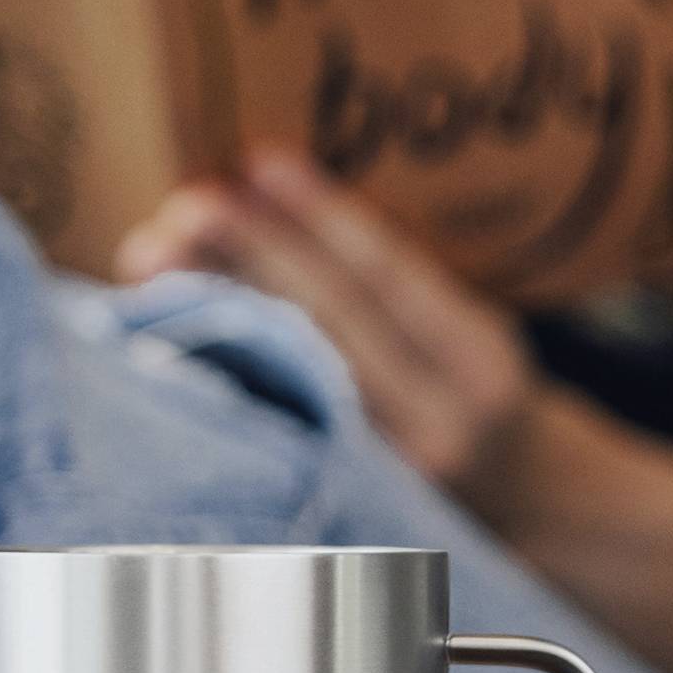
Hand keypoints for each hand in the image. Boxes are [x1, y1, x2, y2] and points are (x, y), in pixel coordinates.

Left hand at [118, 150, 537, 512]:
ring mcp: (383, 479)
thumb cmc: (474, 392)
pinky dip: (215, 374)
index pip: (389, 281)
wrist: (520, 502)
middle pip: (329, 328)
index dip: (321, 219)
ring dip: (213, 310)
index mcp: (477, 365)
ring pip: (288, 381)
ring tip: (153, 255)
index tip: (257, 164)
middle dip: (251, 257)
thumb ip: (395, 290)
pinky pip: (268, 428)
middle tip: (186, 206)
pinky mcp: (338, 509)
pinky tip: (165, 334)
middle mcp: (436, 425)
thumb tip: (272, 192)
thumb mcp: (469, 333)